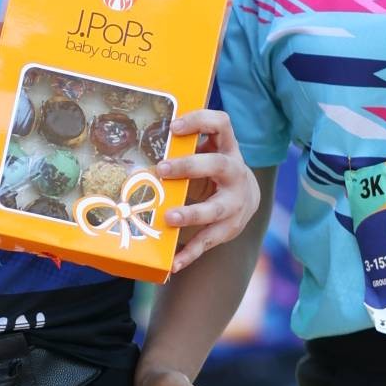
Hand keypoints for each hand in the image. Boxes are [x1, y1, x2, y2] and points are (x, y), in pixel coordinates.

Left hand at [164, 110, 259, 274]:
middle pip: (218, 165)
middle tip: (161, 170)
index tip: (173, 127)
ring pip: (215, 209)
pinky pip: (208, 241)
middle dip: (189, 166)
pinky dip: (189, 253)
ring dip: (191, 214)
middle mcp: (235, 173)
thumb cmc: (215, 169)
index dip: (200, 121)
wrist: (248, 198)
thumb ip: (186, 148)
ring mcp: (234, 204)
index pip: (221, 123)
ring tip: (169, 218)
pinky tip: (173, 263)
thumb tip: (137, 150)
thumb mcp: (208, 152)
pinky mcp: (228, 228)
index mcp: (227, 148)